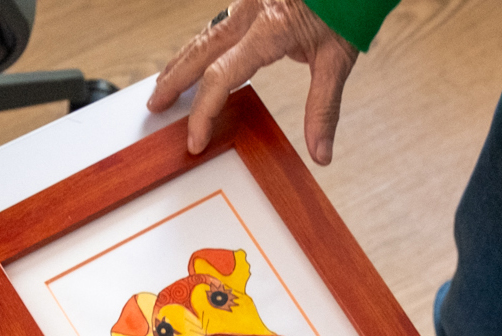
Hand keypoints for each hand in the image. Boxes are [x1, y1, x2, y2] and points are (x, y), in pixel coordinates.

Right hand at [148, 0, 359, 164]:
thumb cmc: (345, 7)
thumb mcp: (338, 59)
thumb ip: (324, 108)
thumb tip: (321, 154)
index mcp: (268, 30)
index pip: (221, 77)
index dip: (203, 112)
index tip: (195, 140)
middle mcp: (250, 13)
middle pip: (200, 52)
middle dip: (174, 82)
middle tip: (155, 107)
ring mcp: (247, 3)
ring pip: (203, 35)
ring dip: (181, 62)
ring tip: (164, 86)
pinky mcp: (252, 0)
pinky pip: (216, 26)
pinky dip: (200, 47)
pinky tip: (194, 59)